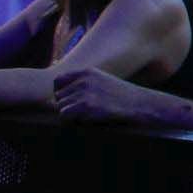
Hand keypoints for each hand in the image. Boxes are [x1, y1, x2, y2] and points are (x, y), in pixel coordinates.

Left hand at [50, 67, 179, 124]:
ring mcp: (84, 92)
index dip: (61, 93)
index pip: (58, 81)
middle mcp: (83, 79)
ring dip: (70, 114)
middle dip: (67, 105)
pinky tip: (88, 119)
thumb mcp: (101, 82)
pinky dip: (72, 120)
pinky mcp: (86, 105)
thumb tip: (54, 98)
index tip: (71, 100)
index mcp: (87, 71)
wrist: (139, 104)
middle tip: (83, 111)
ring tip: (88, 115)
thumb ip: (81, 85)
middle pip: (58, 96)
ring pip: (61, 107)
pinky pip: (65, 115)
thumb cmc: (121, 97)